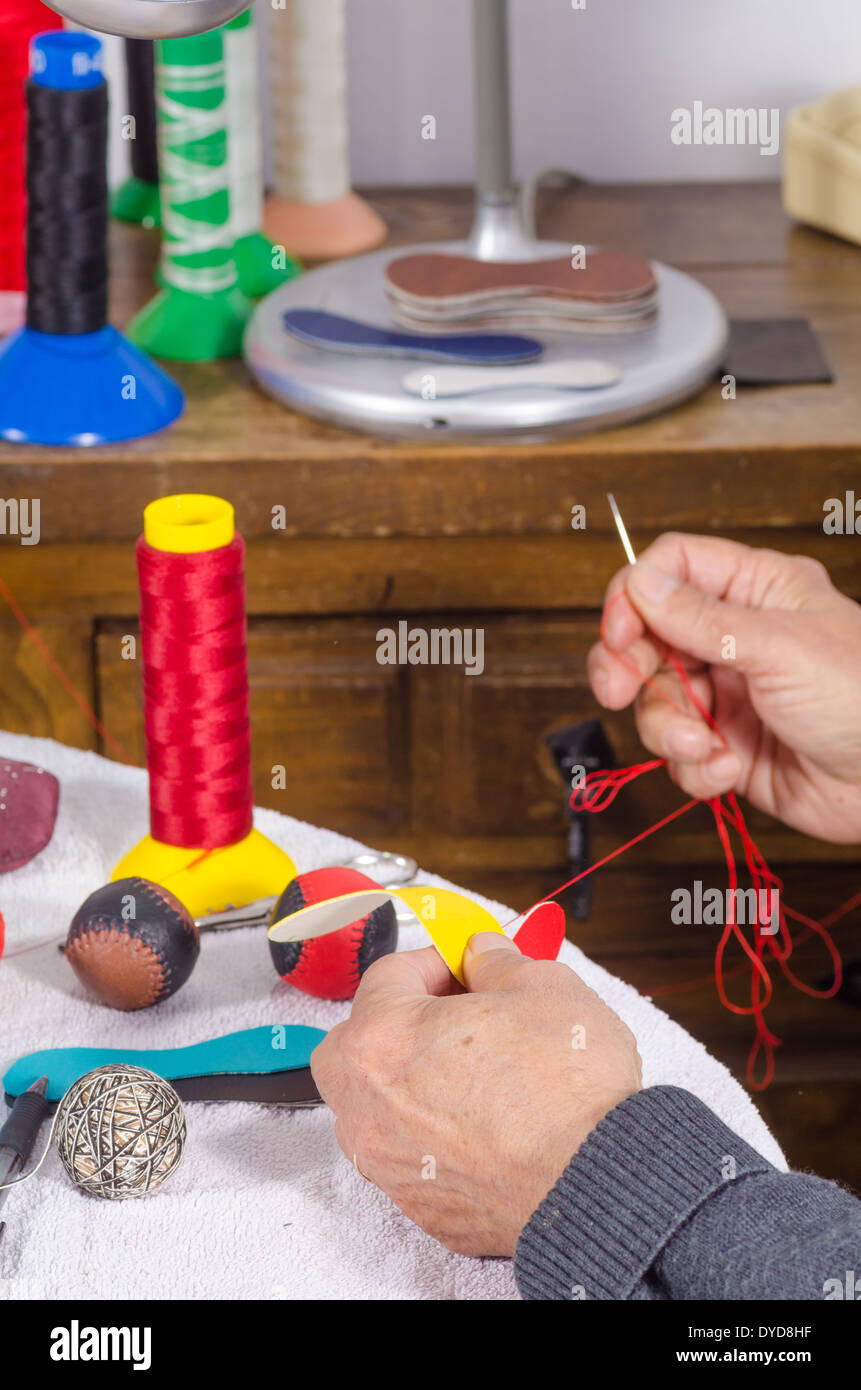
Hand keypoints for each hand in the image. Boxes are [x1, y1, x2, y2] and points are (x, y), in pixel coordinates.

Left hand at [311, 935, 640, 1256]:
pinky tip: (482, 1124)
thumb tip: (482, 955)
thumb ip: (498, 961)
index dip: (435, 961)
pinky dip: (432, 1135)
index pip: (387, 976)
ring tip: (469, 1072)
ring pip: (372, 1107)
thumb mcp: (542, 987)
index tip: (468, 965)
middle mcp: (368, 1106)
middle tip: (452, 1015)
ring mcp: (389, 1164)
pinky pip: (409, 1155)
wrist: (597, 1184)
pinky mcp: (420, 1207)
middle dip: (395, 1021)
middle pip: (354, 1044)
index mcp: (383, 1038)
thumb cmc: (567, 1093)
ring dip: (407, 1081)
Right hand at [587, 533, 860, 843]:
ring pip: (656, 701)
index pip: (673, 571)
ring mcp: (728, 695)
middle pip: (646, 637)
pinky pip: (679, 754)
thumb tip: (642, 584)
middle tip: (615, 690)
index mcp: (756, 591)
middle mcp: (735, 639)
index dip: (634, 596)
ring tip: (704, 747)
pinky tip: (728, 770)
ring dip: (668, 729)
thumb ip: (702, 618)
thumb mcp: (780, 648)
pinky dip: (694, 768)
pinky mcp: (726, 748)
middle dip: (627, 667)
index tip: (619, 634)